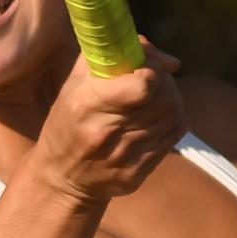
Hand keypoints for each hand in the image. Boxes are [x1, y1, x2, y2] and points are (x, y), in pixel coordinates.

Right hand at [35, 39, 186, 202]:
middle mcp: (107, 131)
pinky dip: (172, 119)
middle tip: (154, 79)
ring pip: (173, 114)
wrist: (63, 178)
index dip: (151, 69)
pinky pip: (173, 135)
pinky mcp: (139, 171)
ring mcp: (125, 155)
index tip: (144, 66)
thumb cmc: (67, 124)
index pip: (142, 85)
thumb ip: (112, 58)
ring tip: (156, 97)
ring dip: (170, 98)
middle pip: (163, 97)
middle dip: (164, 81)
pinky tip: (158, 117)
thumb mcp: (74, 85)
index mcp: (87, 104)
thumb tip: (165, 59)